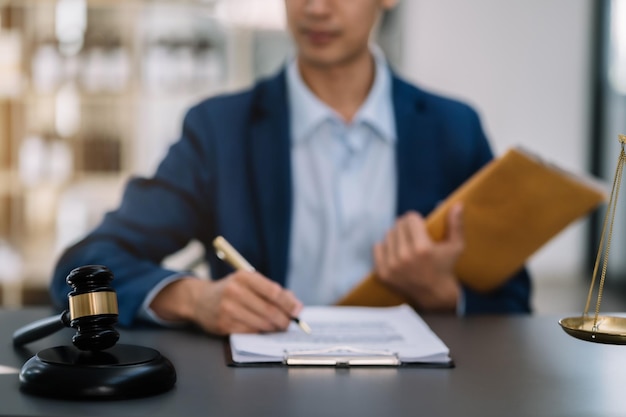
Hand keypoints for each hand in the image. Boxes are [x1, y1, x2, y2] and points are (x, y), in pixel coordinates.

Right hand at [150, 272, 302, 334]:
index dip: (288, 303)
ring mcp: (228, 309)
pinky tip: (263, 329)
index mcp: (244, 277)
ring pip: (262, 323)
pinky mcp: (224, 325)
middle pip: (269, 310)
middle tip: (290, 323)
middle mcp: (235, 291)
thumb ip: (272, 290)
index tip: (297, 311)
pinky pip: (251, 332)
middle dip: (284, 319)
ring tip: (279, 327)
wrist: (200, 300)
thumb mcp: (249, 282)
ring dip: (274, 328)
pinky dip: (261, 332)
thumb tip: (296, 306)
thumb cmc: (232, 290)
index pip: (273, 291)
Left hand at [373, 203, 464, 311]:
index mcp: (423, 249)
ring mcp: (392, 266)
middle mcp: (405, 257)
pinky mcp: (383, 273)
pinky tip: (396, 251)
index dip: (416, 219)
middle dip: (406, 226)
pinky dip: (386, 247)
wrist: (435, 296)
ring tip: (406, 243)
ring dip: (396, 236)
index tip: (420, 225)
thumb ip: (456, 225)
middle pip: (398, 225)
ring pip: (388, 235)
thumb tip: (457, 204)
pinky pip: (378, 247)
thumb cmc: (446, 268)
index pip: (410, 218)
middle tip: (413, 234)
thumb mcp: (456, 247)